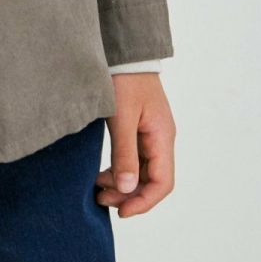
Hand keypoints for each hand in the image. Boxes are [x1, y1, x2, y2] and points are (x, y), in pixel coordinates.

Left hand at [96, 72, 175, 216]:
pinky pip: (134, 157)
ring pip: (142, 170)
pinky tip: (103, 174)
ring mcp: (150, 133)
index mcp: (162, 137)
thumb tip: (127, 189)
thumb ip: (124, 153)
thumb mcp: (121, 116)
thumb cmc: (123, 78)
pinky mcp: (138, 127)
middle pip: (151, 179)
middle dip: (129, 195)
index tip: (121, 212)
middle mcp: (160, 138)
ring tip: (98, 189)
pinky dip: (121, 169)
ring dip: (123, 184)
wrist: (123, 50)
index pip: (162, 183)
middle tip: (101, 199)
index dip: (143, 202)